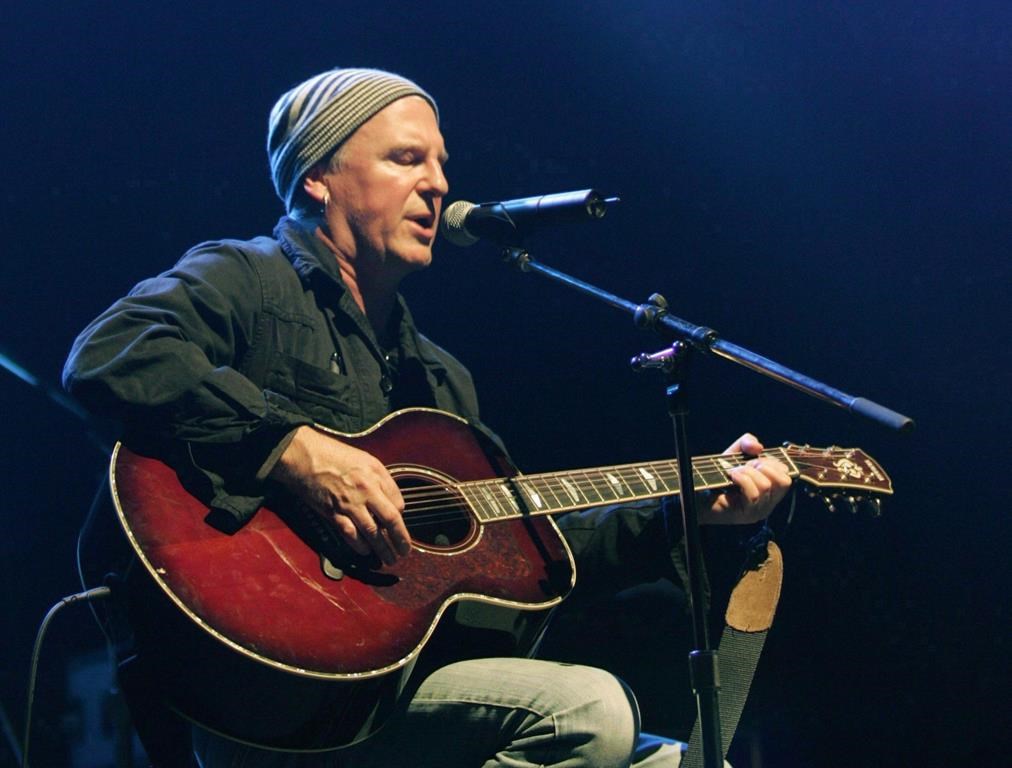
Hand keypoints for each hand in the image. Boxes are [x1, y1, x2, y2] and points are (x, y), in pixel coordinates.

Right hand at [269, 426, 410, 564]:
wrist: (305, 456)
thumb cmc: (334, 455)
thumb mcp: (366, 459)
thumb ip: (381, 479)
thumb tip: (392, 501)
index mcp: (376, 475)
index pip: (398, 503)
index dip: (401, 518)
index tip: (399, 526)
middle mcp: (366, 490)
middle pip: (391, 520)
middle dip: (400, 540)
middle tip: (404, 552)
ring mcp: (349, 503)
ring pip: (372, 532)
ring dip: (382, 549)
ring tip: (389, 559)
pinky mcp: (333, 512)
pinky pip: (350, 534)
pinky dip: (359, 545)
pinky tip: (366, 551)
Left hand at [699, 433, 791, 524]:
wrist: (697, 494)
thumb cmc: (717, 476)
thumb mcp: (735, 454)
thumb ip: (747, 443)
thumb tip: (758, 446)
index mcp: (771, 490)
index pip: (787, 476)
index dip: (772, 463)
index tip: (754, 460)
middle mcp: (769, 502)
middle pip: (783, 481)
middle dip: (764, 466)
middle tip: (746, 466)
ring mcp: (759, 510)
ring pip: (766, 485)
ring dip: (748, 472)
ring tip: (735, 471)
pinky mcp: (747, 514)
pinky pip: (753, 494)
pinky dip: (742, 479)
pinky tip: (732, 476)